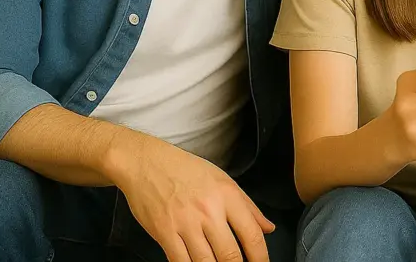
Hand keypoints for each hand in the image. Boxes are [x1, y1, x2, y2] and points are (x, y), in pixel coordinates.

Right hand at [106, 133, 273, 261]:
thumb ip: (248, 207)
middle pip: (230, 254)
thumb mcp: (223, 180)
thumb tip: (268, 228)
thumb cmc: (187, 170)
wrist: (147, 163)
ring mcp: (185, 223)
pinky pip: (181, 261)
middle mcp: (209, 211)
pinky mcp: (164, 233)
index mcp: (227, 196)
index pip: (251, 234)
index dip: (261, 257)